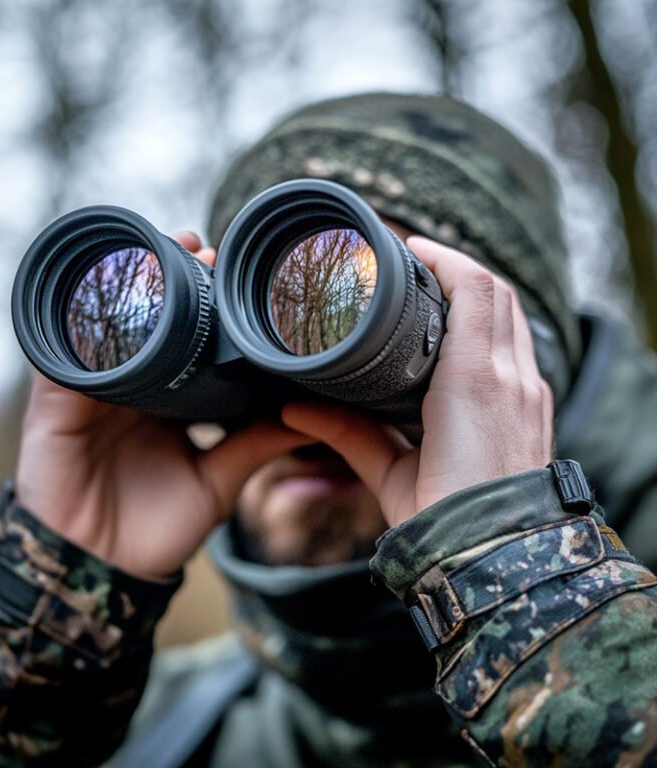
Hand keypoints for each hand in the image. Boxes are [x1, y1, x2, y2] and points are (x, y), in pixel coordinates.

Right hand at [15, 233, 312, 578]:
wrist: (102, 573)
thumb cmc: (157, 531)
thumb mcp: (218, 483)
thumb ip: (256, 447)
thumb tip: (307, 418)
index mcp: (165, 402)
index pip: (183, 340)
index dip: (204, 305)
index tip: (230, 274)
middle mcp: (129, 389)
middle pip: (145, 320)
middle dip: (169, 279)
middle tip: (201, 248)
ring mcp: (91, 393)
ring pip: (104, 325)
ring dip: (128, 287)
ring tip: (162, 251)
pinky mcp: (55, 405)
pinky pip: (61, 357)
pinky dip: (78, 325)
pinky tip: (104, 292)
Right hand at [281, 237, 553, 528]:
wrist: (502, 557)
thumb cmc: (444, 518)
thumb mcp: (389, 472)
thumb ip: (344, 431)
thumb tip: (292, 410)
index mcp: (473, 381)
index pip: (473, 289)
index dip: (441, 257)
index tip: (408, 249)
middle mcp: (511, 378)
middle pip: (497, 293)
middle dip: (458, 269)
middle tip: (418, 266)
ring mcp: (530, 392)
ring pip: (514, 318)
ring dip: (480, 297)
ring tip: (439, 294)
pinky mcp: (537, 408)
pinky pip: (521, 347)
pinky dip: (495, 328)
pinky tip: (465, 339)